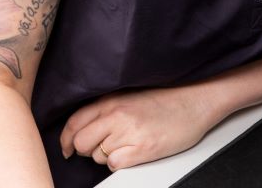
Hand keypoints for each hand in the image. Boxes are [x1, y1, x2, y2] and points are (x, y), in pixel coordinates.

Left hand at [59, 84, 217, 170]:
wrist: (195, 101)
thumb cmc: (167, 98)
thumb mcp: (131, 95)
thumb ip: (108, 107)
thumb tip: (84, 128)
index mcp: (112, 99)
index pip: (74, 122)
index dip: (66, 139)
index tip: (67, 147)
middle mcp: (116, 115)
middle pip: (80, 143)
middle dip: (87, 150)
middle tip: (102, 146)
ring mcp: (127, 132)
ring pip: (97, 156)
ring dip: (107, 155)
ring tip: (127, 143)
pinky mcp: (140, 150)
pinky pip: (114, 165)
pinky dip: (121, 162)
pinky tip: (134, 151)